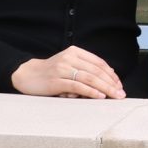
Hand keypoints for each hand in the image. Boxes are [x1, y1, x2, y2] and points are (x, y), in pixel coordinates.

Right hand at [10, 46, 125, 98]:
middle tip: (121, 93)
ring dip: (105, 88)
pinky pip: (77, 86)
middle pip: (96, 71)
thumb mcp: (68, 64)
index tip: (119, 84)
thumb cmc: (51, 72)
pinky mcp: (56, 81)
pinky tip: (100, 96)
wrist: (27, 74)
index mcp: (74, 51)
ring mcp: (62, 69)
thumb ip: (85, 67)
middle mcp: (69, 58)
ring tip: (115, 96)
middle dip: (111, 83)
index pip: (98, 62)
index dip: (111, 74)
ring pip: (89, 78)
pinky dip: (91, 91)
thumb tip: (109, 76)